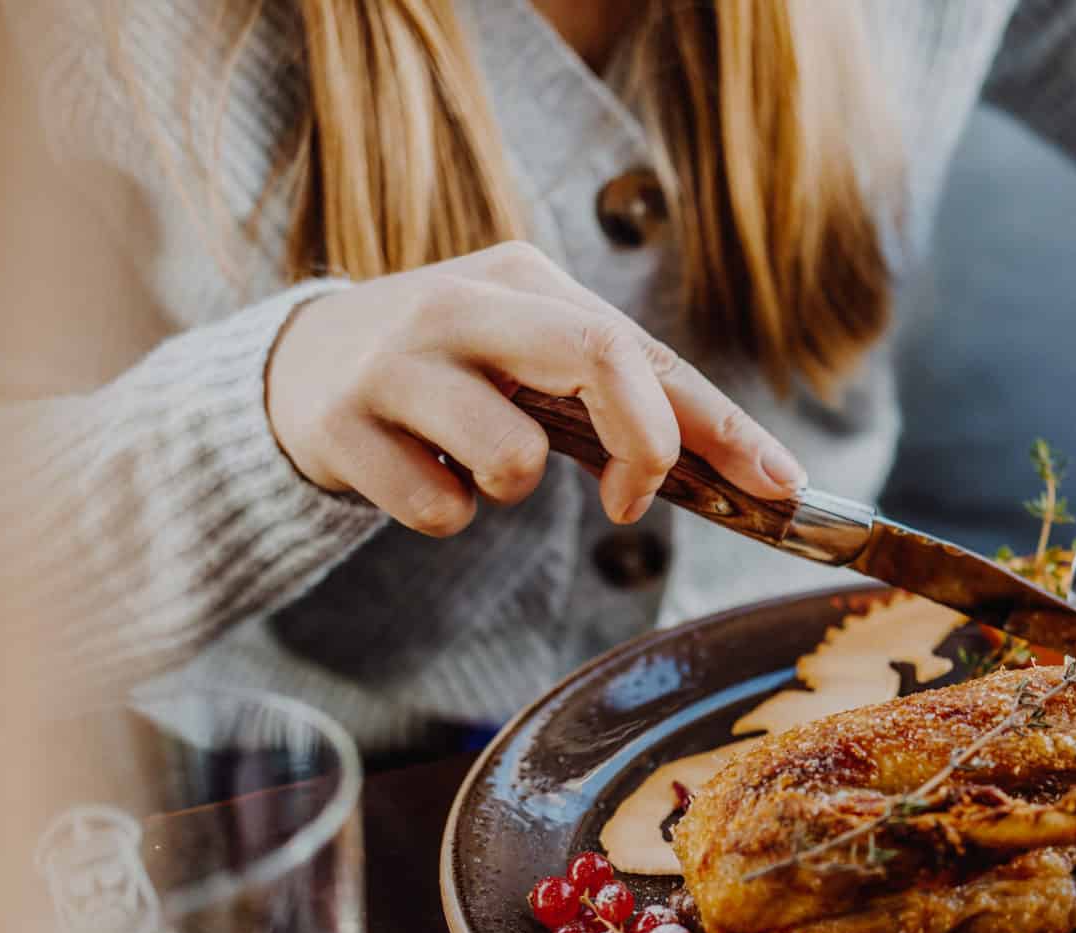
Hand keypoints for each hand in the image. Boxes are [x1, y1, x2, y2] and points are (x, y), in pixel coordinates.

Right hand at [266, 241, 804, 533]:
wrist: (295, 366)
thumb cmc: (449, 371)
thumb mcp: (529, 354)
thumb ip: (621, 396)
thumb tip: (744, 472)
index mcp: (525, 277)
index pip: (644, 349)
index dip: (721, 423)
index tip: (780, 483)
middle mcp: (463, 305)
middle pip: (600, 359)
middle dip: (645, 447)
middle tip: (631, 500)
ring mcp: (397, 363)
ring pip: (513, 461)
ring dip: (512, 491)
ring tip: (472, 461)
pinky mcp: (342, 426)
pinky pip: (440, 511)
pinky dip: (444, 512)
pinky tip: (414, 471)